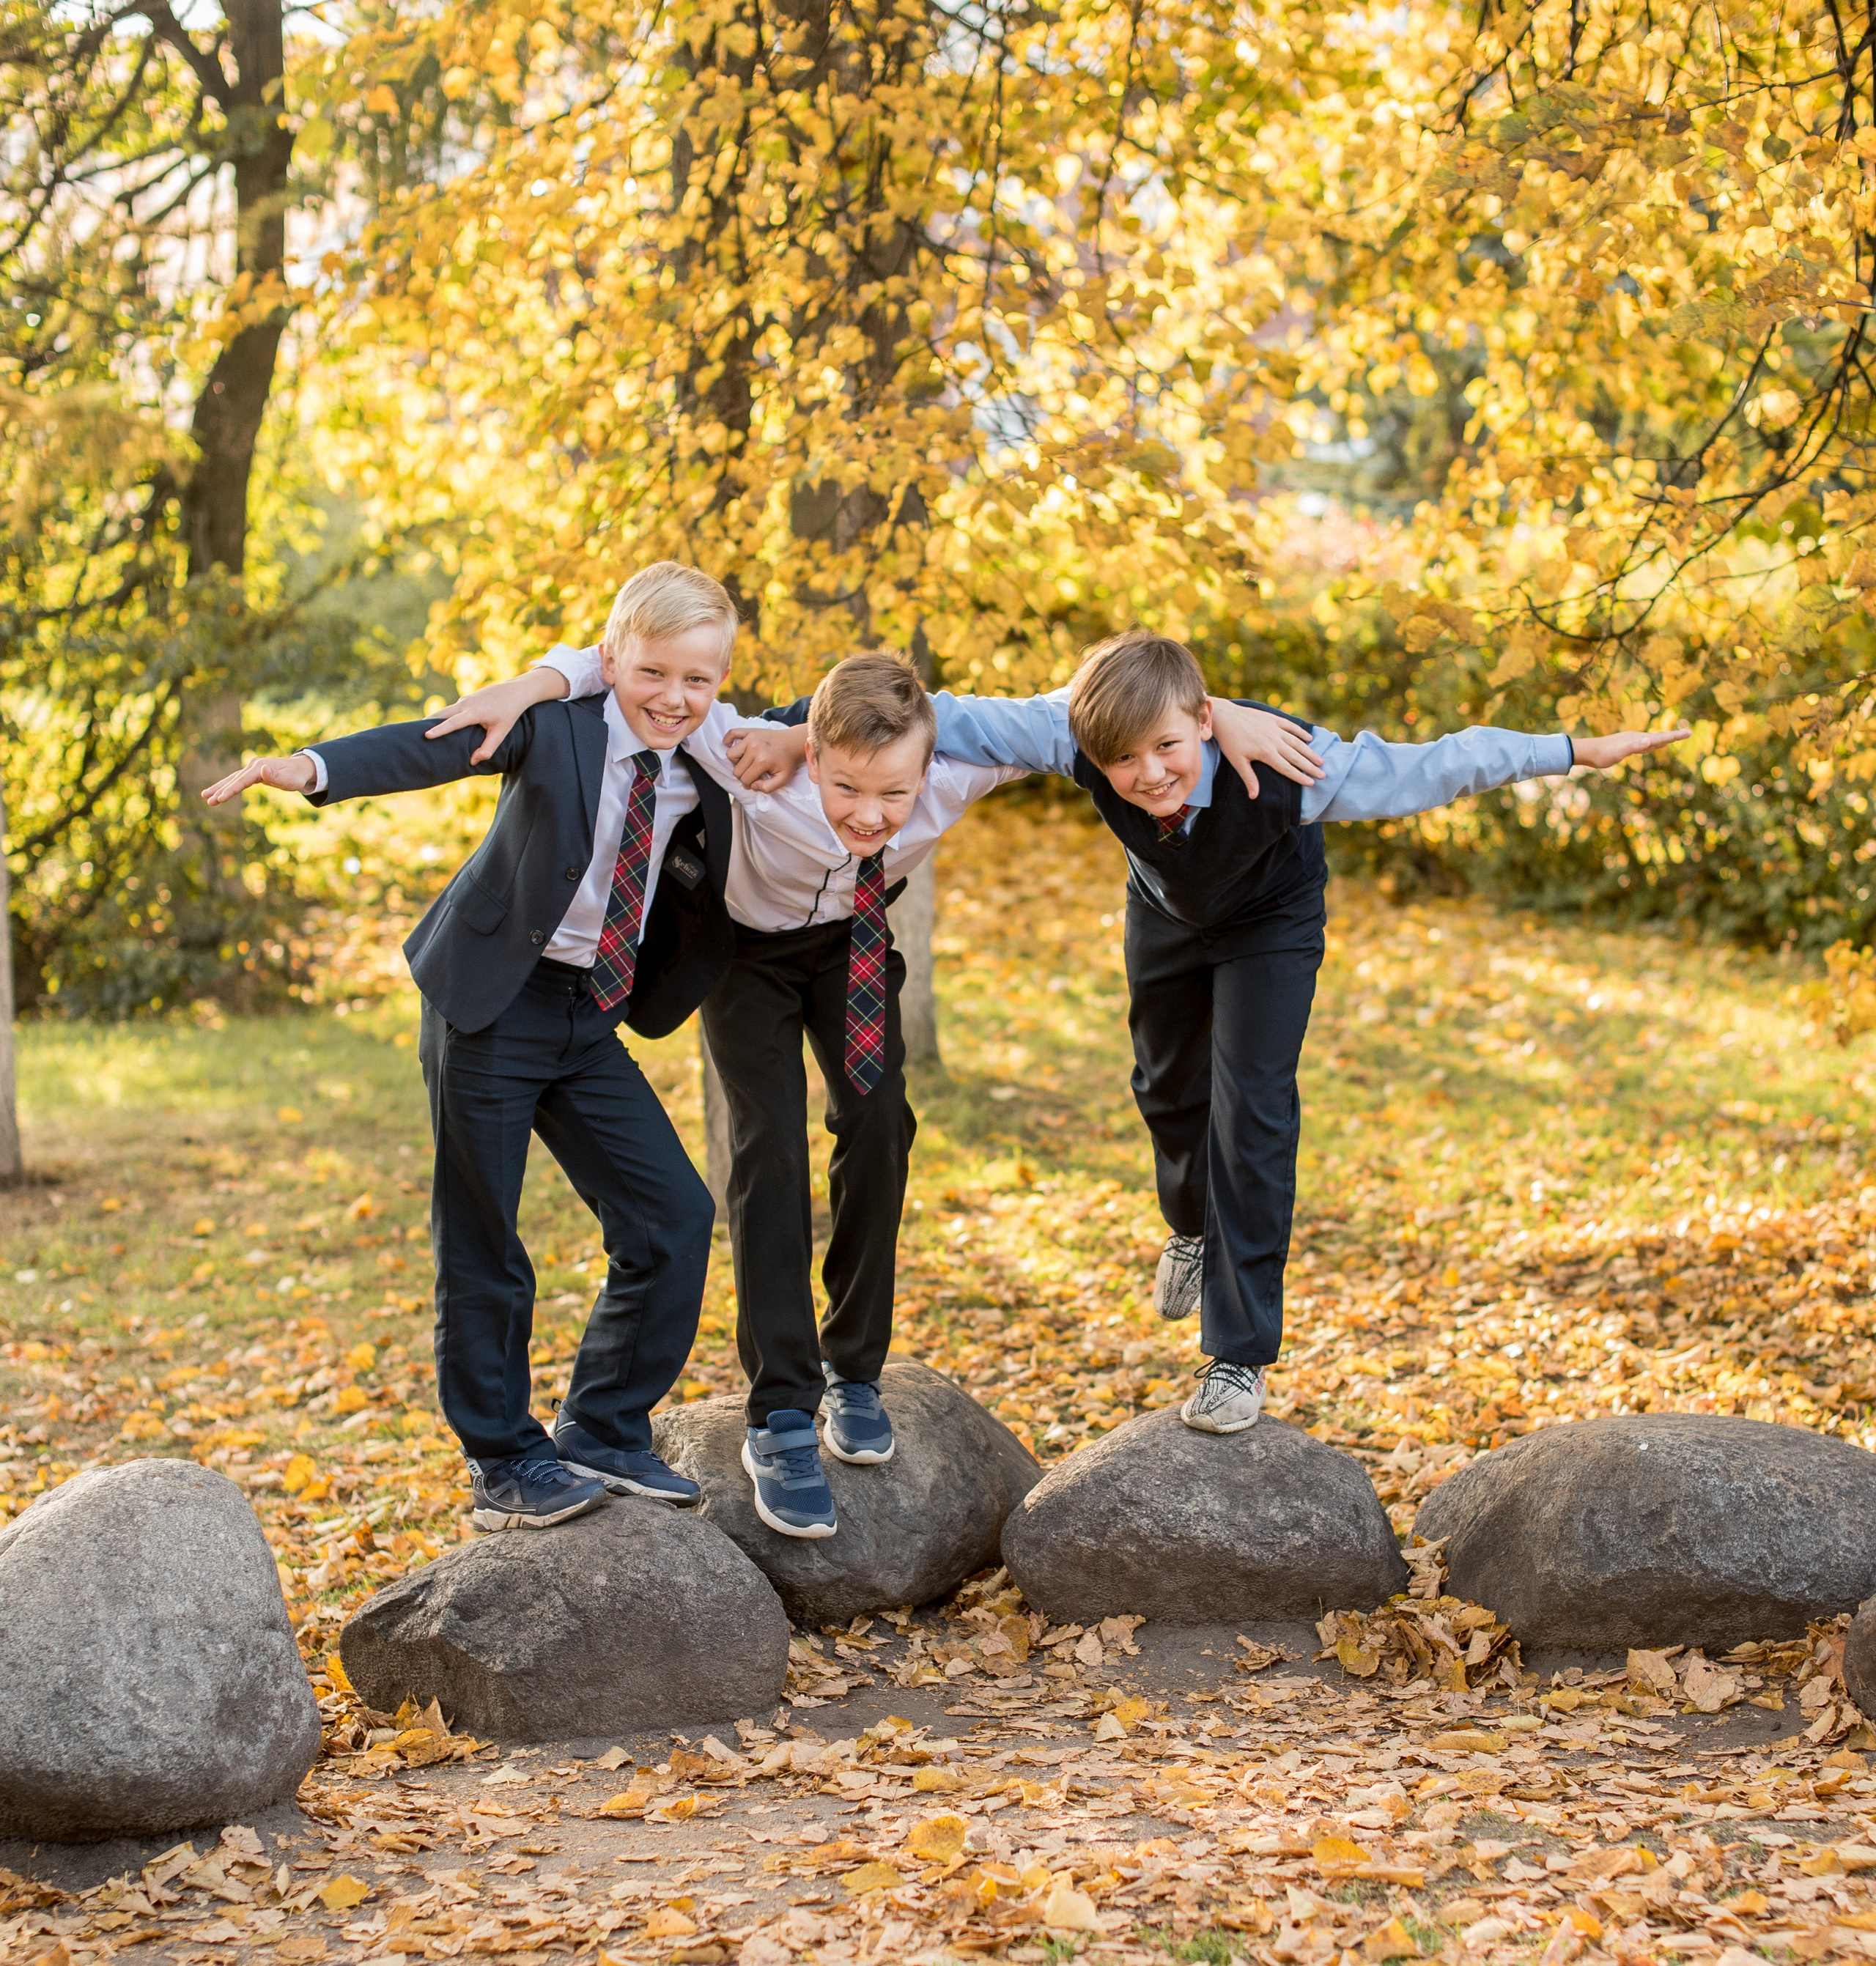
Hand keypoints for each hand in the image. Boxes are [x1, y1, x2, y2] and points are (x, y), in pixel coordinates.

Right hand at [200, 755, 316, 804]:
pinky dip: (227, 786)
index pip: (242, 781)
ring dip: (219, 787)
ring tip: (205, 796)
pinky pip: (237, 780)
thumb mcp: (290, 780)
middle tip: (207, 800)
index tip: (220, 799)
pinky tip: (219, 792)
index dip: (231, 790)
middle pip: (234, 779)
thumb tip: (262, 770)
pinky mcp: (253, 773)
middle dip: (220, 790)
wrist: (301, 768)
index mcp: (259, 767)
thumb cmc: (296, 777)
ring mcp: (252, 768)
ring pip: (233, 779)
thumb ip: (276, 777)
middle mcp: (253, 766)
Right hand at [425, 668, 570, 762]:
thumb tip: (472, 761)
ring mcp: (464, 700)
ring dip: (432, 719)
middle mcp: (466, 704)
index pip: (453, 723)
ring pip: (445, 711)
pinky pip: (450, 709)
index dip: (439, 729)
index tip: (426, 735)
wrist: (515, 692)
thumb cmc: (509, 713)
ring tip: (418, 731)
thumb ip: (488, 747)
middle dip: (427, 723)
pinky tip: (435, 724)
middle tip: (411, 734)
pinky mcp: (466, 700)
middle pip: (442, 714)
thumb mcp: (501, 732)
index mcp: (474, 712)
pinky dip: (441, 717)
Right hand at [724, 723, 808, 791]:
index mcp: (762, 760)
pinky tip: (731, 746)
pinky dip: (728, 740)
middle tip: (752, 774)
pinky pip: (731, 733)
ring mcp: (751, 738)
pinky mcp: (749, 731)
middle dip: (743, 775)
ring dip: (736, 761)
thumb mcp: (783, 779)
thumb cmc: (788, 761)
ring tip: (746, 762)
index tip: (756, 782)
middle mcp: (754, 748)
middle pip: (737, 769)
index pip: (745, 779)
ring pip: (731, 754)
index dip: (749, 784)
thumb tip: (752, 785)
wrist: (793, 743)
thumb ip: (767, 788)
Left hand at [1209, 697, 1325, 797]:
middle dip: (1310, 767)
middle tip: (1323, 775)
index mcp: (1266, 753)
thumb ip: (1249, 778)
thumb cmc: (1229, 741)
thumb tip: (1254, 796)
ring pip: (1297, 742)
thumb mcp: (1238, 762)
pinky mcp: (1273, 719)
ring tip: (1320, 760)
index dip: (1300, 777)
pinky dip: (1301, 732)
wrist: (1225, 717)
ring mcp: (1275, 728)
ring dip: (1309, 752)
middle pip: (1296, 757)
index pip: (1287, 768)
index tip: (1311, 783)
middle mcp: (1274, 741)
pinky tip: (1309, 739)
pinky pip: (1291, 726)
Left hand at [1571, 726, 1691, 769]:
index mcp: (1637, 739)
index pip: (1660, 737)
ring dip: (1663, 740)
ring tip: (1672, 739)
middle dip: (1673, 736)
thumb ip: (1634, 746)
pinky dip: (1651, 745)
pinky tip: (1649, 746)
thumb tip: (1648, 741)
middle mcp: (1636, 737)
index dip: (1675, 736)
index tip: (1689, 732)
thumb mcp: (1619, 752)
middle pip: (1659, 736)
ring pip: (1651, 740)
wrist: (1586, 752)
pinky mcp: (1624, 746)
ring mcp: (1630, 741)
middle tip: (1687, 733)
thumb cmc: (1602, 754)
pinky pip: (1643, 745)